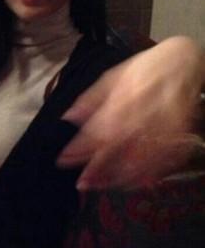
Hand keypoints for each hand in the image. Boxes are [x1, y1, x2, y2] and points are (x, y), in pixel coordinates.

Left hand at [57, 36, 204, 189]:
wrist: (184, 60)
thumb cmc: (143, 68)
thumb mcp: (112, 76)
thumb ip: (90, 99)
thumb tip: (67, 118)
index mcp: (121, 98)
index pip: (96, 129)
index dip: (79, 147)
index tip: (63, 160)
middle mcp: (141, 114)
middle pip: (116, 148)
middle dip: (97, 168)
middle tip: (81, 183)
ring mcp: (163, 126)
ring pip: (140, 159)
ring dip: (119, 176)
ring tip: (101, 186)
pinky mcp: (180, 134)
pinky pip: (164, 160)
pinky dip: (149, 175)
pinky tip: (133, 183)